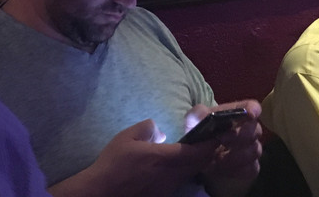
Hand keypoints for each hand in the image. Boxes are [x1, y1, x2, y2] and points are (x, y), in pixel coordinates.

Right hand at [56, 119, 214, 196]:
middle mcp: (170, 175)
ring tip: (198, 151)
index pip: (196, 152)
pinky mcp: (163, 195)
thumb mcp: (127, 137)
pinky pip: (180, 181)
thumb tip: (161, 132)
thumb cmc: (114, 163)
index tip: (216, 134)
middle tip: (212, 140)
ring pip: (191, 174)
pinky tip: (180, 166)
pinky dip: (186, 172)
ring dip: (198, 163)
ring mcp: (168, 188)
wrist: (102, 192)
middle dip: (208, 153)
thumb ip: (147, 128)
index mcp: (163, 158)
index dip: (209, 143)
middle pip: (198, 165)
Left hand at [187, 100, 262, 196]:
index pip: (252, 107)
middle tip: (222, 139)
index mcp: (238, 113)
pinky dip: (237, 170)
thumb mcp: (193, 121)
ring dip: (235, 155)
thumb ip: (198, 115)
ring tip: (216, 158)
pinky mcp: (250, 168)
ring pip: (254, 151)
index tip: (249, 114)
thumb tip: (205, 116)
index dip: (253, 109)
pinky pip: (252, 169)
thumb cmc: (201, 133)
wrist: (198, 157)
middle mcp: (249, 130)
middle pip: (256, 130)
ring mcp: (252, 149)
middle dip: (240, 135)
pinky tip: (222, 169)